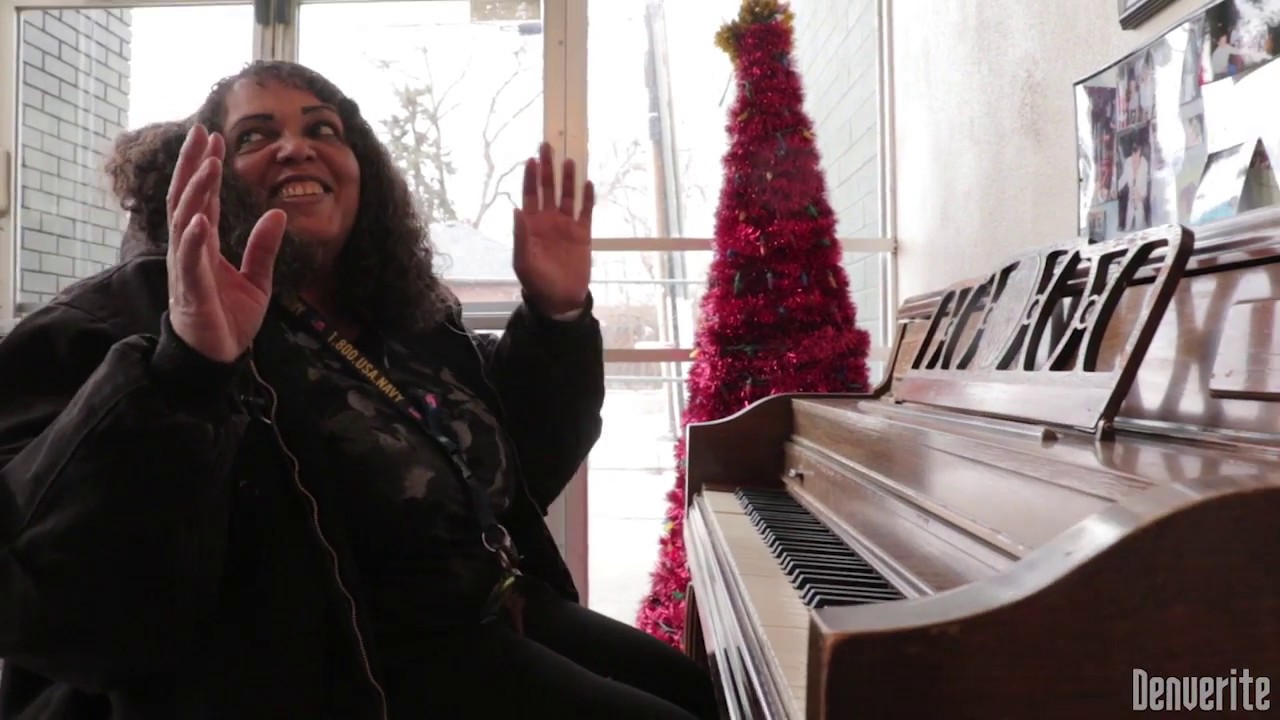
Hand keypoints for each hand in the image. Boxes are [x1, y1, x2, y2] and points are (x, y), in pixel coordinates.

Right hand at [166, 125, 287, 363]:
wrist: (219, 358)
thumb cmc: (230, 319)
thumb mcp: (257, 280)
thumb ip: (263, 247)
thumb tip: (277, 214)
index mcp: (204, 246)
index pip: (204, 199)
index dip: (206, 168)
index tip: (214, 138)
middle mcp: (190, 251)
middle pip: (186, 199)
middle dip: (192, 166)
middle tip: (201, 133)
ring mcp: (187, 269)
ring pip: (184, 223)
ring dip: (195, 194)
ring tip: (207, 166)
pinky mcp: (191, 293)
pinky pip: (189, 262)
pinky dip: (192, 239)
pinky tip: (198, 218)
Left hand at [513, 142, 594, 315]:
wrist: (561, 301)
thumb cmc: (537, 282)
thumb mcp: (523, 261)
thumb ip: (520, 235)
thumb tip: (516, 209)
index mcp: (531, 225)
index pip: (530, 195)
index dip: (531, 177)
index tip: (532, 159)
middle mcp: (548, 220)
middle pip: (548, 189)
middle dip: (547, 168)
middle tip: (547, 146)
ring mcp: (566, 225)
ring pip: (567, 196)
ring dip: (568, 179)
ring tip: (569, 161)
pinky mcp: (583, 234)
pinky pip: (585, 211)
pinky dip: (587, 198)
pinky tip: (588, 183)